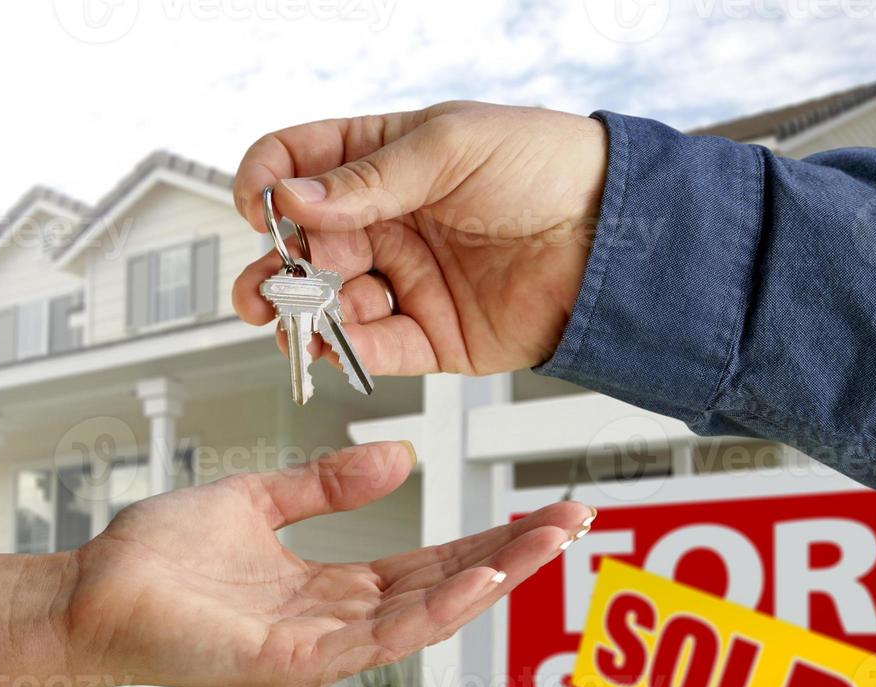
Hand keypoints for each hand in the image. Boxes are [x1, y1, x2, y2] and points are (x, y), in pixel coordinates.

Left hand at [59, 442, 591, 686]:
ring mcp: (318, 649)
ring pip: (424, 616)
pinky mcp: (291, 665)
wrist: (88, 588)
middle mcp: (337, 622)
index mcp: (332, 586)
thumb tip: (401, 458)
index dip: (490, 536)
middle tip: (577, 522)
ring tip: (547, 546)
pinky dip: (430, 612)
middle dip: (513, 557)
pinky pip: (374, 639)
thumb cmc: (160, 555)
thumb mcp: (258, 501)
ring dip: (491, 581)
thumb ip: (327, 485)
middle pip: (443, 587)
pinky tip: (475, 580)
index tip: (544, 510)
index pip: (430, 560)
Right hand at [231, 102, 607, 376]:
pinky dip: (348, 350)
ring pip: (330, 304)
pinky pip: (376, 348)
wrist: (616, 234)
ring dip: (303, 315)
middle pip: (304, 247)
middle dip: (272, 269)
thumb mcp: (452, 147)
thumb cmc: (548, 167)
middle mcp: (387, 222)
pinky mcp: (433, 335)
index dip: (268, 183)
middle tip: (261, 288)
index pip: (300, 165)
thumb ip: (370, 179)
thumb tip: (294, 199)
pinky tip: (330, 344)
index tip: (259, 207)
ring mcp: (407, 280)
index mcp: (384, 160)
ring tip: (294, 321)